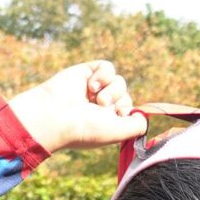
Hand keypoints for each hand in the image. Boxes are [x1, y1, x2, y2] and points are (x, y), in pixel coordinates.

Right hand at [8, 61, 147, 153]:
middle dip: (118, 100)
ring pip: (119, 81)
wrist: (56, 115)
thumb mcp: (119, 132)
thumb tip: (144, 114)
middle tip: (101, 107)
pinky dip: (103, 74)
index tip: (116, 116)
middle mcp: (101, 107)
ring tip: (95, 98)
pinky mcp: (86, 73)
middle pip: (126, 95)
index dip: (127, 111)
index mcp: (108, 122)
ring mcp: (94, 90)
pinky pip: (108, 67)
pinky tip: (91, 85)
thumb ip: (137, 125)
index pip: (130, 110)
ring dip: (111, 89)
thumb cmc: (86, 128)